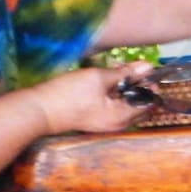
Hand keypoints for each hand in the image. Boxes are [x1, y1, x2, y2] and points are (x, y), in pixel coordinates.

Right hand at [30, 61, 156, 134]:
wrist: (40, 110)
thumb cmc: (69, 94)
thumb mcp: (99, 78)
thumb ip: (125, 73)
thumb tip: (148, 67)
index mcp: (123, 117)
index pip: (150, 102)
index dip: (150, 84)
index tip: (145, 68)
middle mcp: (118, 124)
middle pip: (140, 104)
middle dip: (138, 84)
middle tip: (127, 68)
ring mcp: (107, 124)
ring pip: (126, 103)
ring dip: (125, 87)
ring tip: (113, 71)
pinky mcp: (97, 119)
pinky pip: (115, 106)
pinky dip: (114, 93)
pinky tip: (104, 80)